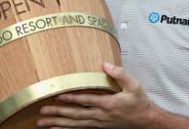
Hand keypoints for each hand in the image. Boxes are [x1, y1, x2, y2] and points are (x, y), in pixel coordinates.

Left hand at [36, 62, 167, 127]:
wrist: (145, 121)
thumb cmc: (139, 103)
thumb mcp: (134, 85)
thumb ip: (120, 74)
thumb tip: (105, 65)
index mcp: (108, 104)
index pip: (86, 101)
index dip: (72, 98)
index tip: (58, 96)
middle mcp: (101, 115)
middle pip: (76, 115)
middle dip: (58, 113)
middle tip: (43, 111)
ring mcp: (98, 123)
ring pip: (75, 124)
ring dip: (58, 123)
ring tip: (43, 122)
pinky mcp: (98, 127)